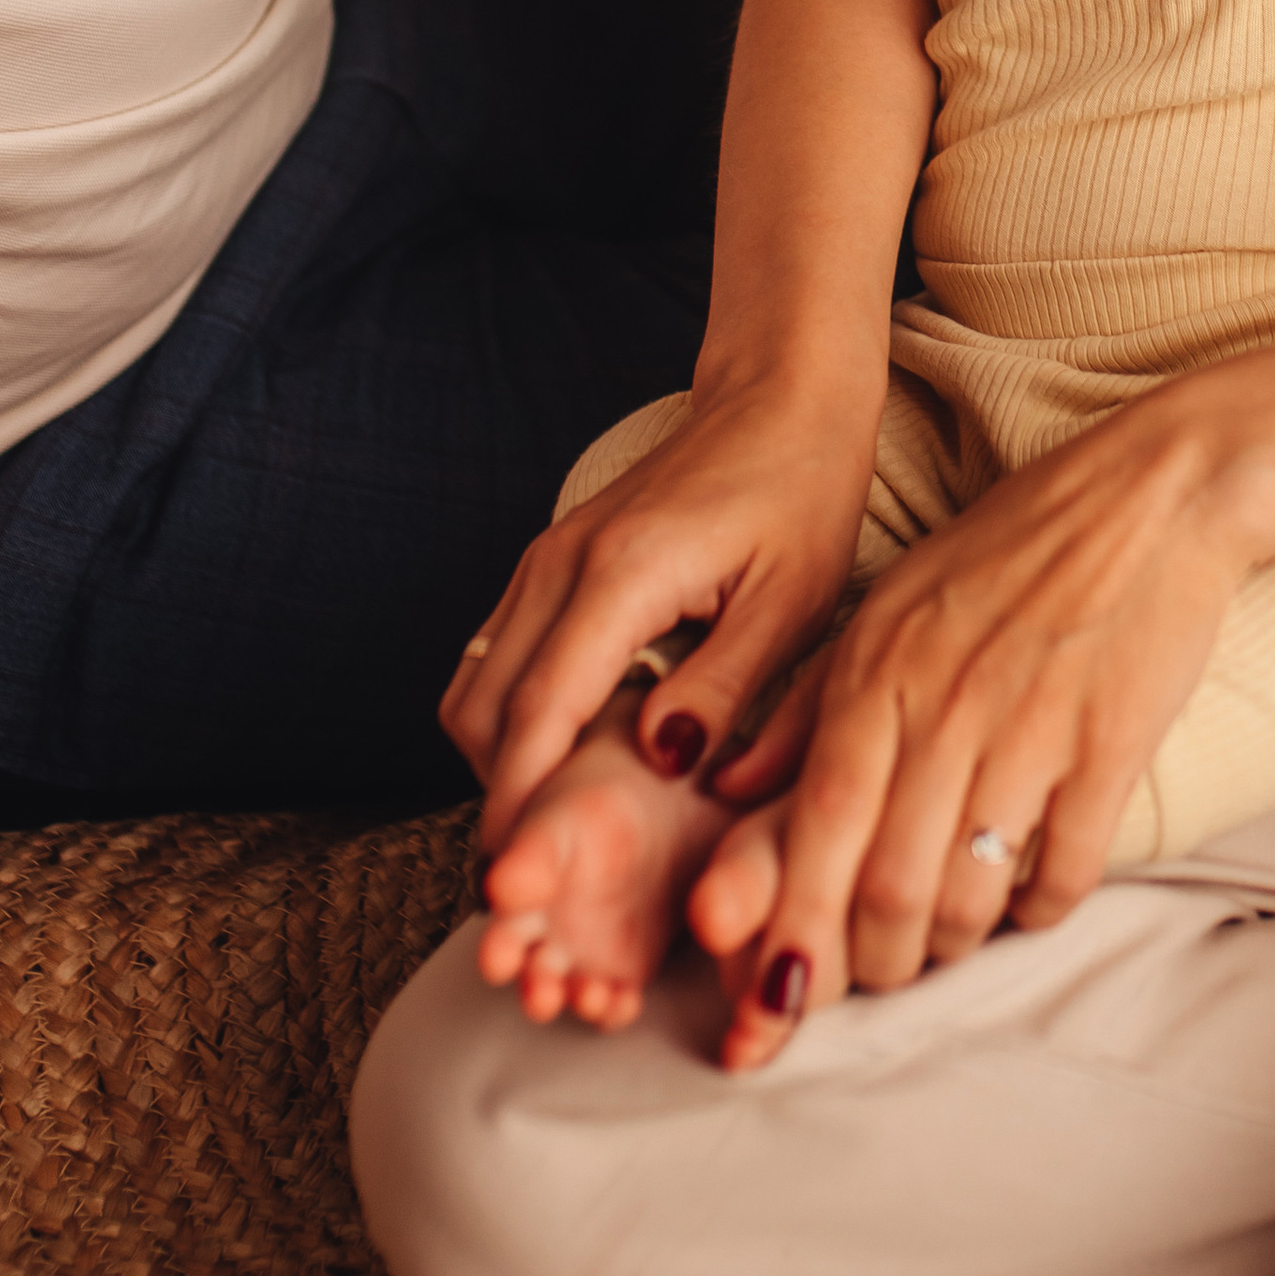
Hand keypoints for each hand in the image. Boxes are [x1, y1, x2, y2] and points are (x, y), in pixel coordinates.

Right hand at [445, 373, 870, 851]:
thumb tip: (660, 761)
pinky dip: (510, 717)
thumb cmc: (799, 498)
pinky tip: (572, 753)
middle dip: (499, 792)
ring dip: (500, 757)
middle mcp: (560, 563)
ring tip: (560, 819)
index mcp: (620, 574)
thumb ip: (724, 683)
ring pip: (476, 685)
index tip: (520, 873)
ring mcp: (544, 559)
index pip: (541, 710)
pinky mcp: (548, 564)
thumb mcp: (789, 601)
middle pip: (482, 708)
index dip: (522, 802)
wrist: (779, 401)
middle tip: (545, 866)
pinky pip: (496, 657)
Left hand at [682, 390, 1249, 1062]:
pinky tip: (1030, 898)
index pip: (816, 829)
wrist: (1153, 491)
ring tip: (951, 937)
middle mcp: (944, 703)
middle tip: (880, 970)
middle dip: (873, 961)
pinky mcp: (1112, 743)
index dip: (795, 927)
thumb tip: (728, 788)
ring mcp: (1031, 727)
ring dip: (953, 944)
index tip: (784, 986)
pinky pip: (1063, 872)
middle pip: (886, 887)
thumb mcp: (889, 606)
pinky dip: (1039, 911)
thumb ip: (808, 702)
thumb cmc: (1010, 551)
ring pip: (969, 895)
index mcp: (878, 670)